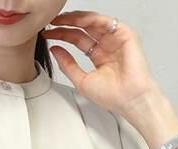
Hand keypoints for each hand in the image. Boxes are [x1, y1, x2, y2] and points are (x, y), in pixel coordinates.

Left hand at [41, 10, 161, 117]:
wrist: (129, 100)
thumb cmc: (113, 96)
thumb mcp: (81, 80)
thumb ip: (67, 65)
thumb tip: (54, 50)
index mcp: (98, 56)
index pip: (77, 39)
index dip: (62, 35)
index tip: (48, 33)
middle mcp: (107, 45)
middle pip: (84, 28)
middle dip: (67, 23)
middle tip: (52, 21)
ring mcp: (116, 39)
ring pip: (94, 22)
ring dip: (76, 18)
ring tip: (61, 19)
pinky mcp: (125, 35)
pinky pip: (106, 22)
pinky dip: (91, 18)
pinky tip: (78, 20)